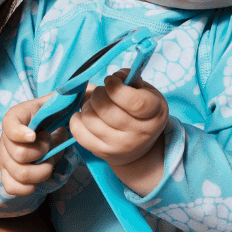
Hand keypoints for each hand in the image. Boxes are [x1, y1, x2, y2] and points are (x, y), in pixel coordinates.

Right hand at [0, 96, 67, 197]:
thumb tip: (89, 92)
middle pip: (18, 155)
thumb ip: (73, 95)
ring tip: (48, 162)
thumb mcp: (64, 101)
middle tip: (50, 147)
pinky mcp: (7, 175)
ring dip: (41, 172)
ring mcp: (4, 158)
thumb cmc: (55, 116)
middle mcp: (5, 137)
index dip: (19, 132)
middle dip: (42, 154)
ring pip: (19, 174)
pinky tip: (39, 178)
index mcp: (18, 116)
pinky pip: (11, 187)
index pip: (9, 123)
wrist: (46, 131)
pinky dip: (29, 187)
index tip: (35, 135)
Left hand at [69, 71, 169, 195]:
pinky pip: (79, 133)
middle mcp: (140, 133)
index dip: (115, 87)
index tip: (110, 81)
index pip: (133, 102)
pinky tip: (84, 115)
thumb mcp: (143, 90)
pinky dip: (77, 119)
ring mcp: (120, 146)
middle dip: (98, 94)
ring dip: (87, 106)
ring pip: (90, 119)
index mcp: (154, 112)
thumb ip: (126, 78)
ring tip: (94, 105)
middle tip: (101, 93)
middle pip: (106, 109)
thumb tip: (109, 78)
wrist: (140, 146)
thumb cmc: (140, 110)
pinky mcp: (103, 153)